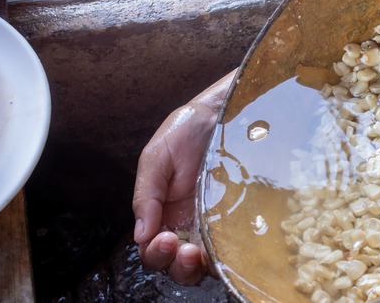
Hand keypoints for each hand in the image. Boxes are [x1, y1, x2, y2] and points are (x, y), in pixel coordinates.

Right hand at [132, 69, 236, 283]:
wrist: (225, 112)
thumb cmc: (186, 131)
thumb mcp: (157, 158)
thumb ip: (146, 196)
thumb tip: (140, 235)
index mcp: (162, 213)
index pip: (153, 248)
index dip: (155, 252)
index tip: (163, 239)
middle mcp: (188, 224)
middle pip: (177, 263)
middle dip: (176, 265)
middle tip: (183, 250)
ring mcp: (215, 224)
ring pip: (204, 263)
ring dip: (198, 267)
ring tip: (198, 254)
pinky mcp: (240, 219)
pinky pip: (233, 249)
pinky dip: (228, 257)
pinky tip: (226, 249)